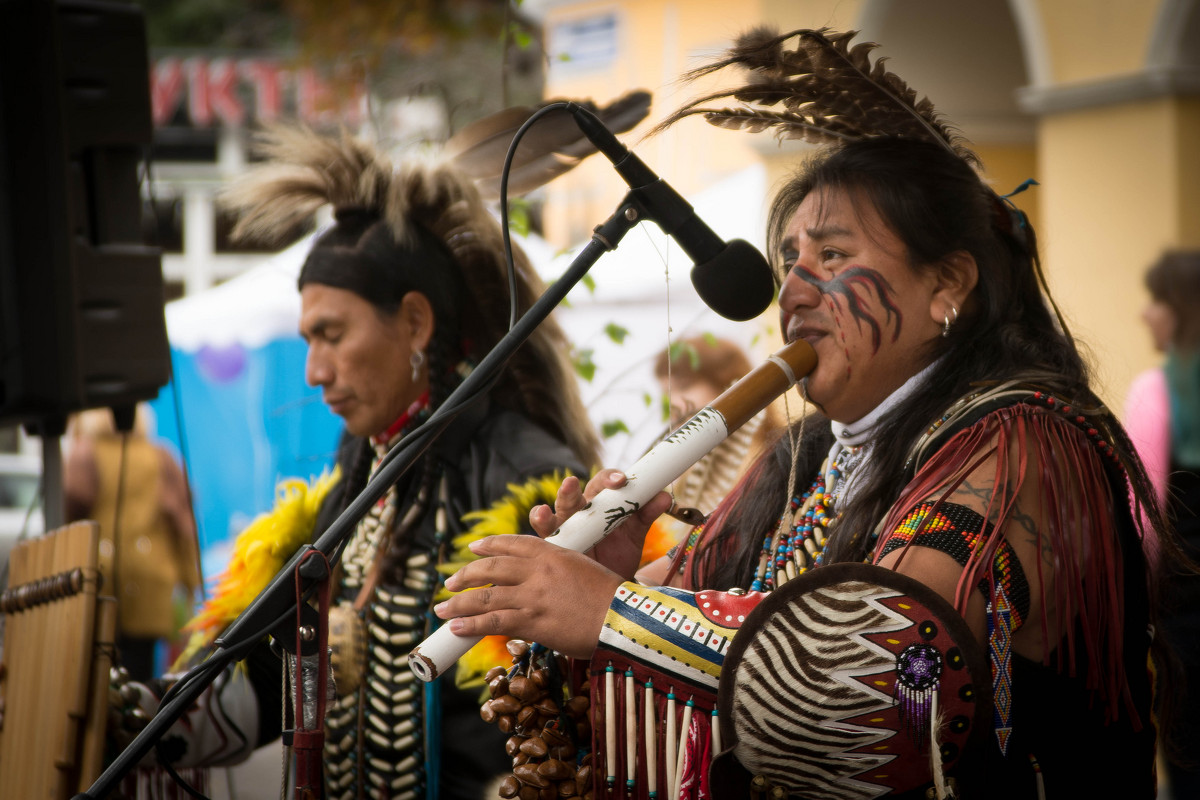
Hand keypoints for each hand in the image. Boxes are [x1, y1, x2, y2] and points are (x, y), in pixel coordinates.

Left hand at [437, 533, 623, 658]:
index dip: (491, 545)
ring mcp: (534, 595)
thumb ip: (561, 571)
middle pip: (493, 567)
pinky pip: (493, 621)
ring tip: (442, 609)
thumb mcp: (585, 571)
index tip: (475, 549)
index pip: (514, 543)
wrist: (625, 619)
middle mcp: (539, 570)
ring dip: (459, 603)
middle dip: (467, 574)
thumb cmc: (613, 599)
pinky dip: (471, 625)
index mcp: (553, 552)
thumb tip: (545, 583)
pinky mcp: (532, 621)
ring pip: (487, 595)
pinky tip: (457, 629)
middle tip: (451, 582)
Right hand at [528, 470, 671, 579]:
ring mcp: (563, 530)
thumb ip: (647, 513)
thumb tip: (664, 496)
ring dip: (546, 512)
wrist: (610, 589)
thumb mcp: (634, 534)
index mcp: (599, 504)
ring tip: (544, 510)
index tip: (621, 480)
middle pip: (573, 496)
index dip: (610, 478)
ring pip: (553, 513)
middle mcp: (578, 513)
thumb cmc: (619, 554)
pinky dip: (540, 522)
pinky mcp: (552, 548)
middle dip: (571, 490)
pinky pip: (542, 535)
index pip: (602, 484)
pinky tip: (541, 518)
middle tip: (572, 483)